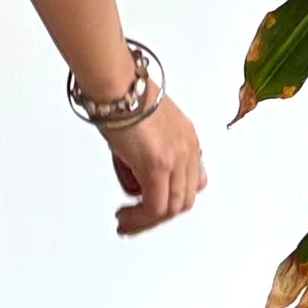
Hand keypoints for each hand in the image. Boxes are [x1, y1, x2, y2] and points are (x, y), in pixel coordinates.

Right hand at [99, 78, 206, 235]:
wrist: (116, 84)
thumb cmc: (122, 92)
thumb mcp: (142, 122)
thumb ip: (145, 145)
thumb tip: (132, 166)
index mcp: (187, 136)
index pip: (191, 179)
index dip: (171, 196)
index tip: (151, 203)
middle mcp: (188, 149)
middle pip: (185, 198)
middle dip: (159, 214)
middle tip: (136, 220)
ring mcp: (176, 159)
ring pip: (171, 208)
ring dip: (147, 220)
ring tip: (126, 223)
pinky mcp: (157, 166)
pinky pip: (154, 207)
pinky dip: (140, 218)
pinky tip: (125, 218)